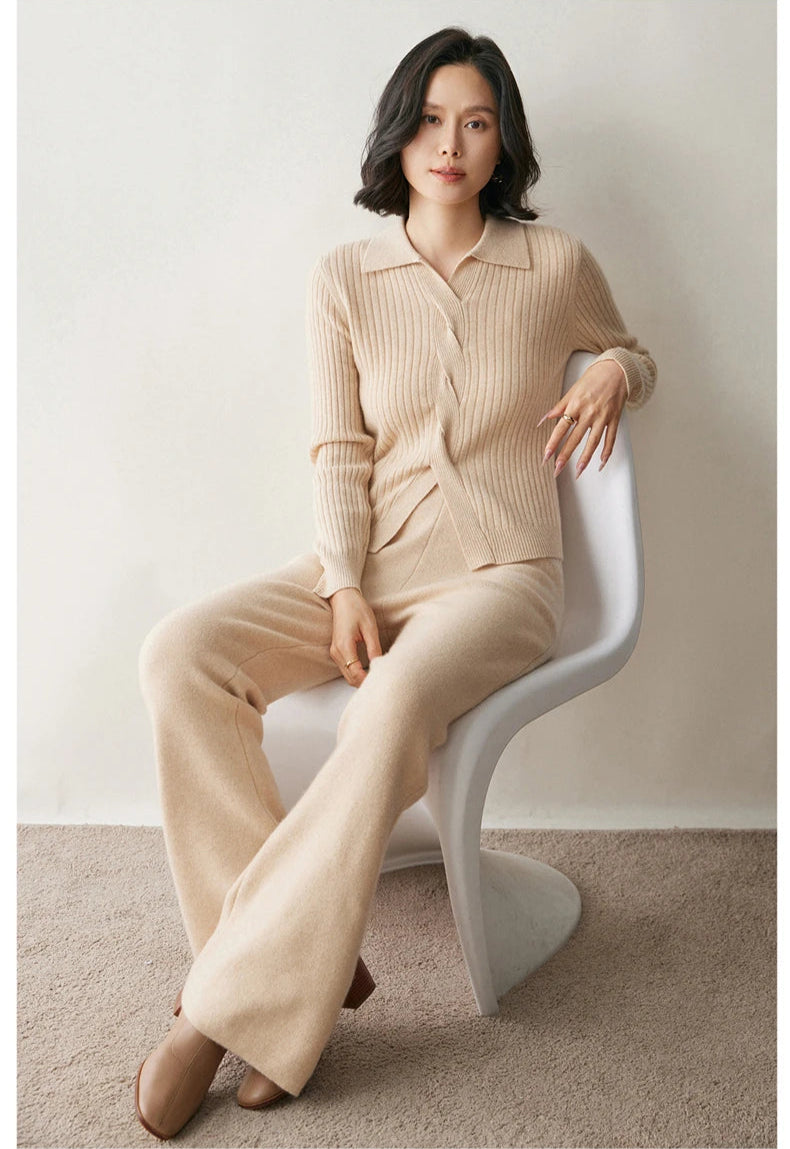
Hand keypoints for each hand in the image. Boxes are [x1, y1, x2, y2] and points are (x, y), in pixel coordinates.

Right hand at [328, 587, 382, 686]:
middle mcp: (336, 652)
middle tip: (382, 681)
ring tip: (377, 677)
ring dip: (360, 679)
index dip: (368, 681)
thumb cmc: (356, 608)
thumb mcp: (370, 628)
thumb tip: (380, 665)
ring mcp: (335, 652)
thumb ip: (374, 648)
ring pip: (347, 675)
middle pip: (350, 678)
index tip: (382, 681)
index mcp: (344, 646)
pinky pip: (346, 668)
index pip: (355, 673)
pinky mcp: (336, 651)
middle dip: (364, 683)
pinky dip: (356, 673)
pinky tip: (368, 670)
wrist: (343, 598)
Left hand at [538, 360, 627, 477]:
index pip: (561, 427)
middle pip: (575, 438)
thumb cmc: (593, 379)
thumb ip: (559, 407)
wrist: (617, 369)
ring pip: (593, 442)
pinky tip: (601, 464)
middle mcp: (589, 412)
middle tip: (557, 470)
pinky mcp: (614, 419)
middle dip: (565, 455)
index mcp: (576, 404)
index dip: (553, 442)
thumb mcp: (573, 390)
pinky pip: (611, 438)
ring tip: (578, 472)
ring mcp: (603, 416)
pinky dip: (607, 452)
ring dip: (585, 458)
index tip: (546, 456)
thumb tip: (543, 419)